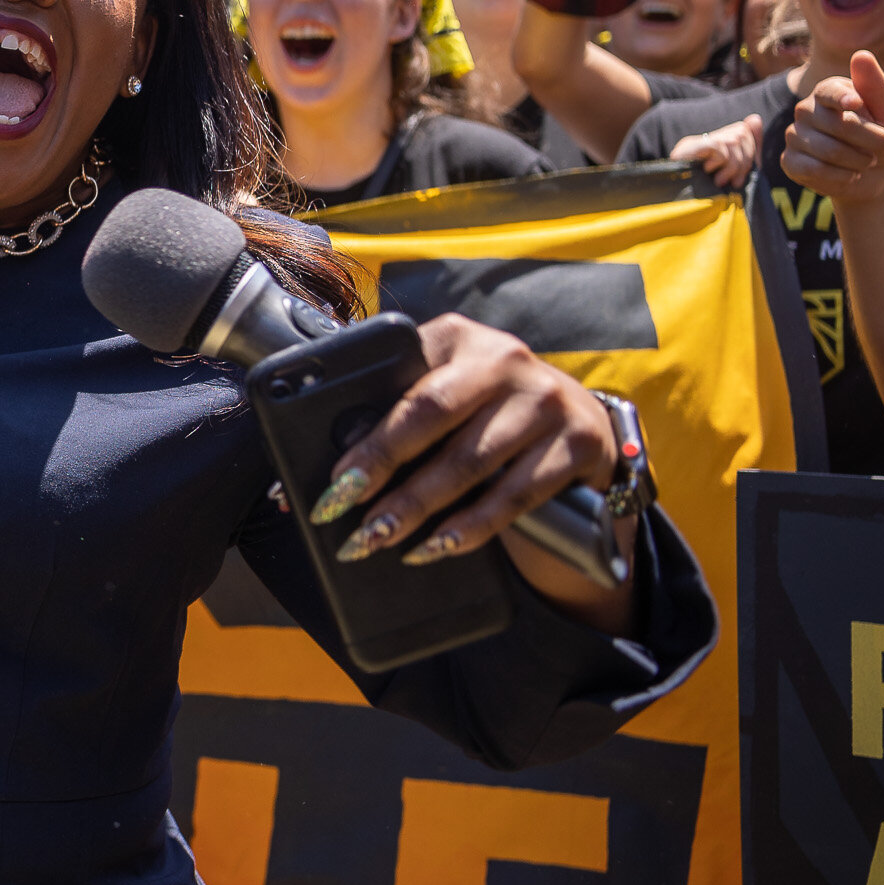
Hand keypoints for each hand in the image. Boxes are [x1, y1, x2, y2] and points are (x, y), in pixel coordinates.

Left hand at [313, 315, 627, 625]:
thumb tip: (306, 482)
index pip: (404, 389)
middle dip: (386, 476)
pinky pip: (515, 495)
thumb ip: (390, 416)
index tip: (335, 483)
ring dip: (419, 509)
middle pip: (433, 419)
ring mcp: (545, 400)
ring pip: (471, 462)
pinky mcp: (577, 443)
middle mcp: (504, 360)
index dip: (369, 440)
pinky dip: (471, 527)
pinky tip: (436, 546)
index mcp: (456, 338)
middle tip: (348, 519)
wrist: (578, 419)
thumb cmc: (482, 410)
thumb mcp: (444, 391)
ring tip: (379, 541)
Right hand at [671, 112, 763, 189]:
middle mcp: (704, 139)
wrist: (683, 207)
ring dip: (732, 166)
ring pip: (733, 141)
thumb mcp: (737, 172)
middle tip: (733, 182)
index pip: (744, 130)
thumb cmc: (711, 194)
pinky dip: (720, 162)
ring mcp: (695, 142)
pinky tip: (708, 173)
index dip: (750, 152)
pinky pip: (719, 146)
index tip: (739, 177)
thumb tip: (755, 118)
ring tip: (720, 181)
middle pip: (741, 134)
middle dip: (744, 161)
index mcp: (714, 143)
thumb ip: (749, 149)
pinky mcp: (689, 146)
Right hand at [784, 51, 883, 212]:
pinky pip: (810, 168)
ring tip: (870, 162)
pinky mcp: (790, 160)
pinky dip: (838, 176)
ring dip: (857, 160)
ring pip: (824, 149)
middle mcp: (807, 109)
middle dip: (870, 139)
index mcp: (830, 91)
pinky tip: (852, 175)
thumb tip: (861, 55)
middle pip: (833, 124)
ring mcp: (795, 135)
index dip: (841, 98)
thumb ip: (877, 86)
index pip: (828, 91)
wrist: (876, 173)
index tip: (856, 104)